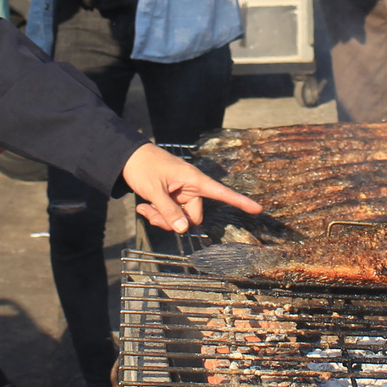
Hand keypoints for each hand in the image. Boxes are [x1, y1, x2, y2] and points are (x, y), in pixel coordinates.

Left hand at [121, 143, 260, 234]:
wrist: (128, 157)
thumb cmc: (143, 167)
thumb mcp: (153, 190)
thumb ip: (168, 210)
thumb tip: (183, 230)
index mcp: (194, 180)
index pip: (221, 193)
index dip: (240, 201)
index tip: (258, 209)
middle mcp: (191, 188)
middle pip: (193, 216)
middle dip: (174, 222)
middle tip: (153, 215)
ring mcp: (182, 193)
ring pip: (180, 218)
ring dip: (163, 218)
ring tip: (145, 208)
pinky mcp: (173, 197)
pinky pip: (171, 214)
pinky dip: (158, 214)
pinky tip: (144, 206)